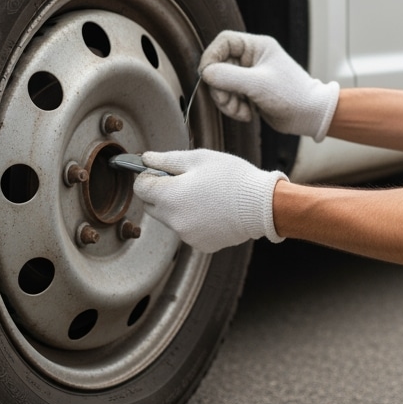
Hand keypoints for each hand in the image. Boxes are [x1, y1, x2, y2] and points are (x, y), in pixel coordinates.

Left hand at [133, 149, 286, 251]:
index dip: (148, 175)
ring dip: (180, 207)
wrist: (262, 206)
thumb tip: (145, 159)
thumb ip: (167, 159)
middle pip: (152, 205)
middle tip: (187, 181)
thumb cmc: (233, 178)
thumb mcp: (199, 158)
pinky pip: (189, 230)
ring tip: (207, 195)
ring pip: (171, 218)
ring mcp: (186, 235)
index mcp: (169, 196)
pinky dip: (196, 221)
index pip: (139, 187)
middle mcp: (172, 220)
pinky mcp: (200, 244)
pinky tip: (215, 210)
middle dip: (162, 193)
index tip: (162, 171)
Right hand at [198, 31, 339, 140]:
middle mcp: (251, 58)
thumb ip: (229, 77)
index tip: (206, 75)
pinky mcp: (249, 92)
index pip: (224, 42)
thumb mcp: (258, 84)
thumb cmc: (291, 95)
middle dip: (220, 87)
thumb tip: (205, 73)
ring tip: (242, 112)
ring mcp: (249, 76)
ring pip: (222, 84)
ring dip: (226, 101)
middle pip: (219, 66)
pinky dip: (234, 108)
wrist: (310, 116)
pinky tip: (248, 114)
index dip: (211, 56)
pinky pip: (229, 97)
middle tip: (227, 102)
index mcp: (257, 47)